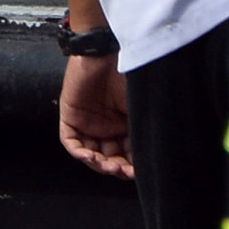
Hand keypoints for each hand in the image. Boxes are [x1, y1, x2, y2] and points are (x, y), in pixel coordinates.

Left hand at [59, 49, 133, 178]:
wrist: (106, 53)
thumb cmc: (130, 77)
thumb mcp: (142, 109)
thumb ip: (145, 131)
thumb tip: (158, 159)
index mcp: (127, 127)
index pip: (128, 156)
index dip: (132, 168)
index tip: (138, 174)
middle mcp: (108, 127)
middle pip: (109, 158)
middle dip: (116, 168)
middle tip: (122, 171)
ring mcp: (88, 123)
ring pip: (90, 154)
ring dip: (98, 164)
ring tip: (108, 165)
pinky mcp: (71, 116)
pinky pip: (70, 140)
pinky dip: (78, 151)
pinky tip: (88, 156)